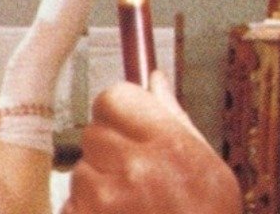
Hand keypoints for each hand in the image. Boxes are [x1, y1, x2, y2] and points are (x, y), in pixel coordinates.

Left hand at [63, 71, 241, 213]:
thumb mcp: (206, 164)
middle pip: (93, 132)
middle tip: (134, 176)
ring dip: (97, 186)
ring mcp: (106, 200)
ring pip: (81, 171)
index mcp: (167, 143)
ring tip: (130, 208)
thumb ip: (174, 117)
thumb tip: (155, 78)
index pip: (114, 97)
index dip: (118, 111)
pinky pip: (72, 205)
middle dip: (108, 150)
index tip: (126, 125)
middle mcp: (133, 166)